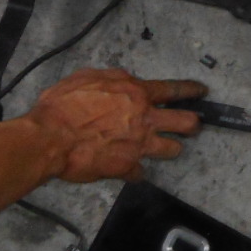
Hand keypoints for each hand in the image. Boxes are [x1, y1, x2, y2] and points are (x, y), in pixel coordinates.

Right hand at [24, 69, 205, 183]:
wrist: (50, 138)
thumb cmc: (62, 106)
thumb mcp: (88, 78)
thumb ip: (113, 80)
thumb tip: (125, 82)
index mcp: (136, 94)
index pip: (173, 90)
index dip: (191, 90)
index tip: (201, 92)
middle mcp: (144, 119)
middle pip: (187, 123)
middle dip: (193, 124)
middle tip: (192, 126)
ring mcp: (139, 145)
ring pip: (173, 149)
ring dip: (170, 148)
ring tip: (164, 148)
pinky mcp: (128, 167)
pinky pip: (140, 172)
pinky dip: (134, 171)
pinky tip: (128, 169)